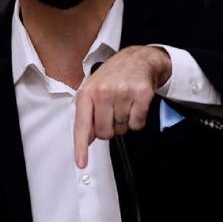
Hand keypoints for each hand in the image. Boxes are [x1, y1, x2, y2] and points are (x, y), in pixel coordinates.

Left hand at [74, 46, 170, 167]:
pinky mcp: (142, 94)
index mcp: (87, 92)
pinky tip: (135, 105)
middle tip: (113, 112)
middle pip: (105, 133)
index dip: (81, 147)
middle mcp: (104, 92)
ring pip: (123, 129)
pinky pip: (137, 124)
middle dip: (110, 128)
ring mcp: (123, 93)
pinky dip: (138, 120)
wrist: (138, 59)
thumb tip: (86, 139)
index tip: (81, 163)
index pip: (82, 125)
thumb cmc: (113, 76)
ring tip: (124, 104)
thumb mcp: (93, 89)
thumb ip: (87, 114)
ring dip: (124, 122)